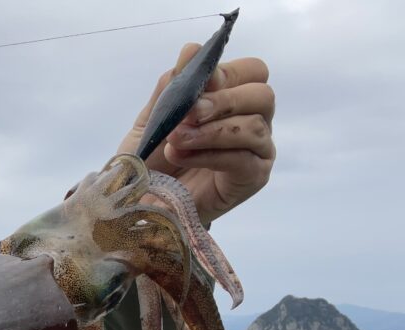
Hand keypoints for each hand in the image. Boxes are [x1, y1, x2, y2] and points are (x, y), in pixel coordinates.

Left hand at [116, 44, 276, 224]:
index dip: (227, 72)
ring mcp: (257, 151)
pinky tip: (184, 157)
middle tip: (189, 114)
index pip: (251, 71)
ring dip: (212, 131)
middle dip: (224, 100)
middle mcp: (252, 121)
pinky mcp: (253, 178)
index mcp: (232, 100)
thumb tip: (191, 51)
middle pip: (262, 94)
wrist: (143, 203)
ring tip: (177, 140)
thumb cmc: (152, 161)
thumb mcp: (154, 120)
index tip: (197, 85)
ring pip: (255, 126)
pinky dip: (210, 155)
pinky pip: (244, 159)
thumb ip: (172, 87)